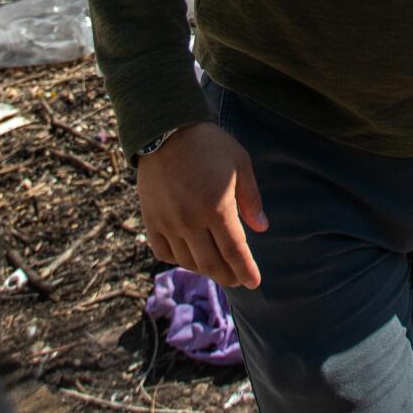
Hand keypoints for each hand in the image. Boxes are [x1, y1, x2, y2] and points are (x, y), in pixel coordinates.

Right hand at [137, 122, 267, 288]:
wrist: (165, 129)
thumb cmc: (209, 144)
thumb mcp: (239, 164)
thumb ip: (251, 198)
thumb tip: (262, 228)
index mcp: (217, 208)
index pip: (235, 252)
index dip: (246, 270)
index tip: (254, 282)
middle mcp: (191, 221)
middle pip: (212, 263)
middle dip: (228, 276)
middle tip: (237, 280)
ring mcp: (168, 222)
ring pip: (188, 260)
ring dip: (205, 270)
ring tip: (216, 269)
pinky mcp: (151, 219)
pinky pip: (163, 251)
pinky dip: (178, 259)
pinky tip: (188, 256)